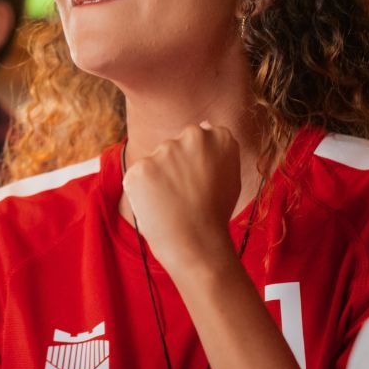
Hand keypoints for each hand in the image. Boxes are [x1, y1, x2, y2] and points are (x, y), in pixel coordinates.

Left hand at [121, 122, 240, 274]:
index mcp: (217, 135)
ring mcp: (163, 151)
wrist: (198, 244)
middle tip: (185, 196)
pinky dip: (142, 192)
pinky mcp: (140, 168)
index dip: (196, 165)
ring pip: (154, 162)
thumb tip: (205, 125)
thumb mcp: (231, 176)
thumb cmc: (216, 215)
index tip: (199, 183)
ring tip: (172, 203)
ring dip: (158, 179)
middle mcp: (191, 136)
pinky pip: (137, 177)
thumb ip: (218, 149)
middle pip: (173, 148)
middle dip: (174, 168)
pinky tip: (157, 206)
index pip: (197, 140)